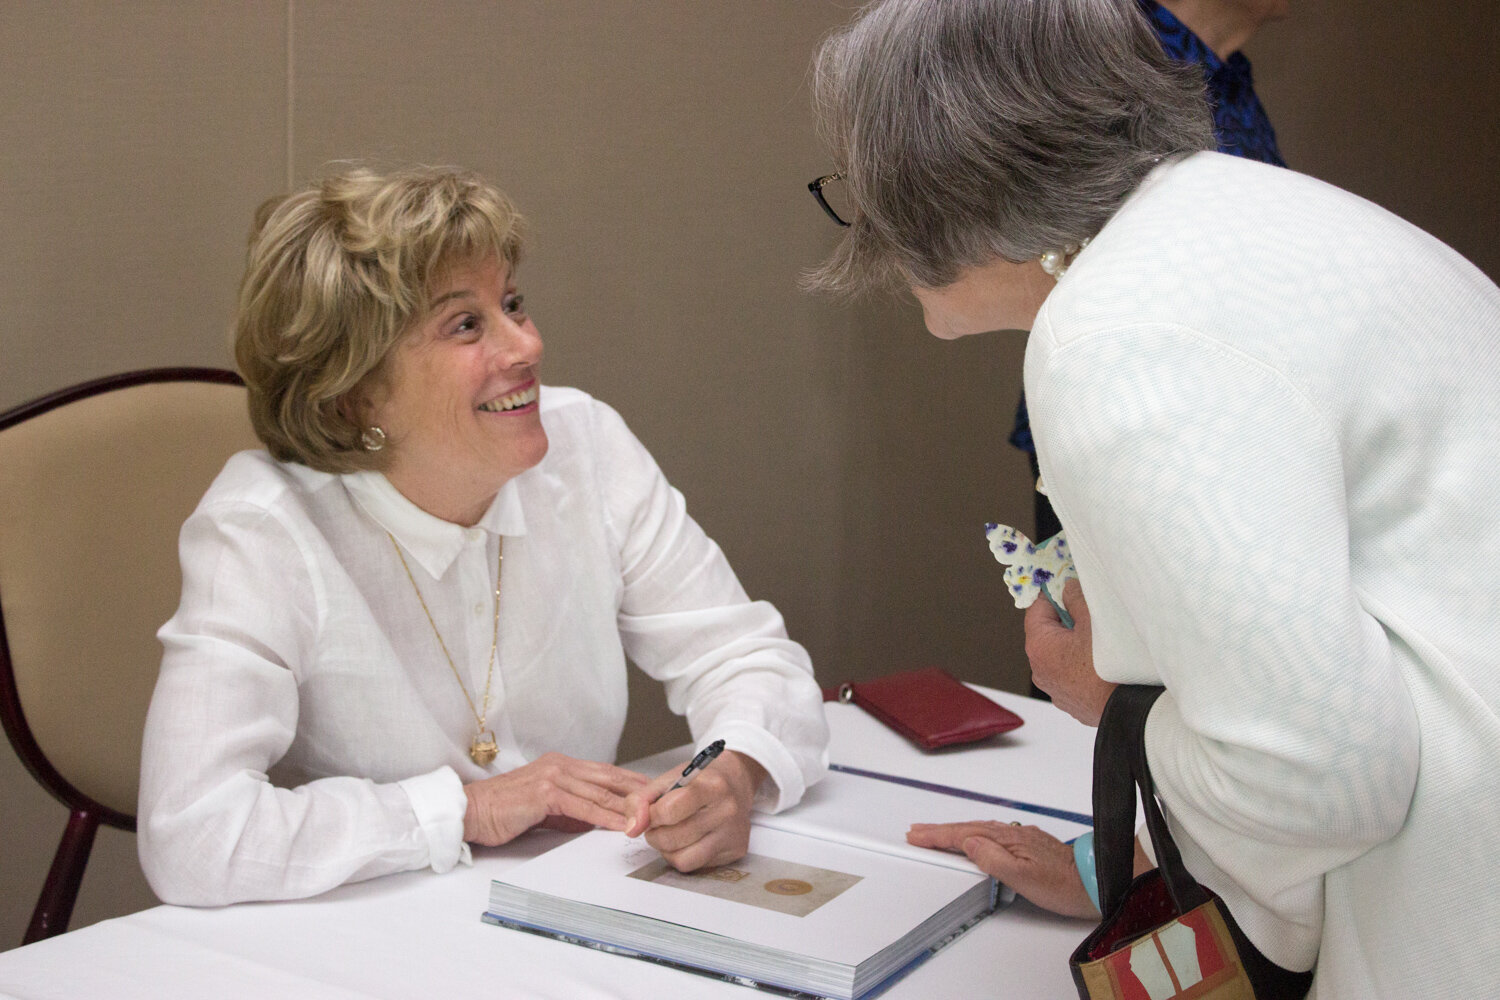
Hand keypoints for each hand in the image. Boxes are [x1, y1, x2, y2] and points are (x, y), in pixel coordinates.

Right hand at [462, 752, 648, 846]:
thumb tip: (599, 819)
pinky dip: (606, 817)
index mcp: (561, 765)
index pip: (606, 772)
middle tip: (665, 804)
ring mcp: (553, 777)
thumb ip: (573, 810)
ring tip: (649, 819)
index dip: (633, 783)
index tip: (656, 794)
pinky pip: (583, 806)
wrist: (471, 812)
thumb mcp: (546, 809)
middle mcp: (560, 765)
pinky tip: (620, 825)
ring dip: (628, 807)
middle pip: (610, 778)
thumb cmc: (504, 812)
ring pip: (601, 792)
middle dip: (639, 792)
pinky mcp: (545, 793)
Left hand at [622, 749, 765, 871]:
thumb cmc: (702, 780)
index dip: (651, 815)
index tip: (651, 812)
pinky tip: (687, 841)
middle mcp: (726, 811)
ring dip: (667, 849)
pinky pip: (695, 866)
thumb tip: (632, 829)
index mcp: (711, 786)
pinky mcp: (734, 851)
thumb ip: (641, 800)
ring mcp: (732, 834)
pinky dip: (683, 856)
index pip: (669, 811)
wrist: (736, 783)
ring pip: (682, 859)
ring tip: (671, 833)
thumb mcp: (669, 779)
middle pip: (672, 839)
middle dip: (655, 834)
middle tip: (659, 824)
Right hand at [907, 821, 1099, 918]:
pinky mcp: (1027, 844)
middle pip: (968, 828)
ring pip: (979, 830)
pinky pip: (992, 834)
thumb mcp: (1024, 879)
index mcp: (1007, 841)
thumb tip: (969, 844)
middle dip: (940, 830)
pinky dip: (974, 834)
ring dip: (955, 831)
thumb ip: (993, 860)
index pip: (964, 836)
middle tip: (917, 831)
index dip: (938, 836)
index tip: (917, 835)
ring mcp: (1021, 838)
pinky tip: (974, 838)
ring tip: (937, 833)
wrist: (1096, 880)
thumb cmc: (1065, 884)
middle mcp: (1013, 834)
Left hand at [1025, 578, 1114, 725]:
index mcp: (1039, 647)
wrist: (1131, 711)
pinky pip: (1073, 675)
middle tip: (1090, 611)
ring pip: (1062, 656)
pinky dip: (1084, 665)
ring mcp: (1056, 690)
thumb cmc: (1110, 667)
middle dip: (1067, 619)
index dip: (1053, 594)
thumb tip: (1068, 588)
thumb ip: (1076, 599)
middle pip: (1049, 633)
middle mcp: (1040, 671)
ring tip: (1101, 638)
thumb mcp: (1094, 621)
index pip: (1036, 609)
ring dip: (1077, 644)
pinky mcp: (1073, 703)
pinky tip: (1104, 661)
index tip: (1066, 585)